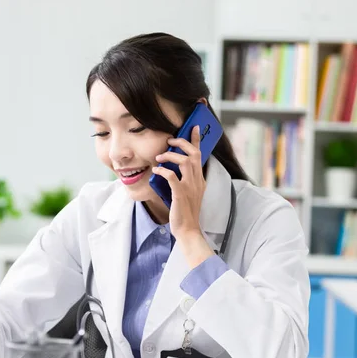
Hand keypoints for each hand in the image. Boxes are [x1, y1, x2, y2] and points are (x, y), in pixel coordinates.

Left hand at [153, 125, 206, 240]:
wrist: (188, 230)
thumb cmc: (185, 213)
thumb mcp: (189, 193)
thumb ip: (184, 180)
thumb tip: (171, 168)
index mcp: (200, 180)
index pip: (200, 155)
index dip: (197, 140)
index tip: (193, 127)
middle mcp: (197, 181)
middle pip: (194, 154)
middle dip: (182, 143)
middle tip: (170, 141)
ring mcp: (190, 187)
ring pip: (185, 162)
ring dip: (171, 156)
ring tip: (159, 157)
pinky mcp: (180, 194)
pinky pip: (172, 176)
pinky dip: (163, 171)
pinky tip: (156, 170)